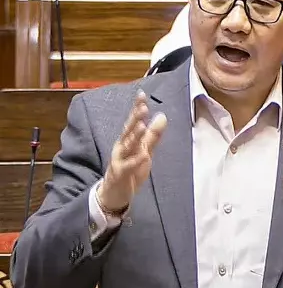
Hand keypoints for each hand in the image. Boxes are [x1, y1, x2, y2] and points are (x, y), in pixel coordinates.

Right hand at [98, 90, 167, 211]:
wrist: (114, 193)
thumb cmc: (130, 169)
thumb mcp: (144, 151)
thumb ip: (153, 135)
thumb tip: (162, 116)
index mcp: (128, 140)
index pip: (133, 121)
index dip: (137, 108)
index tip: (142, 94)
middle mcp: (122, 147)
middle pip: (128, 130)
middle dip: (135, 118)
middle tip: (142, 107)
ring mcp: (120, 160)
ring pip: (127, 146)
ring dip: (134, 136)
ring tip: (142, 125)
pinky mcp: (120, 174)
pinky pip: (128, 166)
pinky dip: (135, 161)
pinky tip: (143, 156)